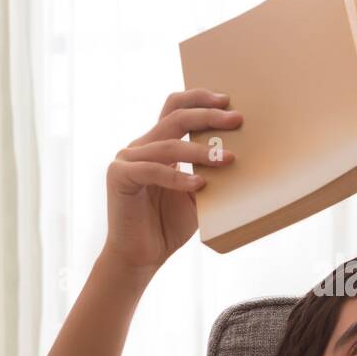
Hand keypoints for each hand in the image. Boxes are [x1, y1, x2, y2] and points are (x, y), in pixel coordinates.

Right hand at [104, 88, 241, 273]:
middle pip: (175, 117)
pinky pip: (152, 170)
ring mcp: (127, 158)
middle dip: (208, 116)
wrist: (142, 256)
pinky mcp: (118, 176)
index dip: (199, 99)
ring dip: (201, 151)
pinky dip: (178, 177)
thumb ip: (208, 172)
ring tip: (228, 159)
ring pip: (168, 144)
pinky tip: (199, 184)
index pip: (175, 108)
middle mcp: (141, 146)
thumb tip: (238, 153)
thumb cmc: (169, 226)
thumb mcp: (197, 194)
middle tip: (236, 120)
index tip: (227, 101)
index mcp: (158, 145)